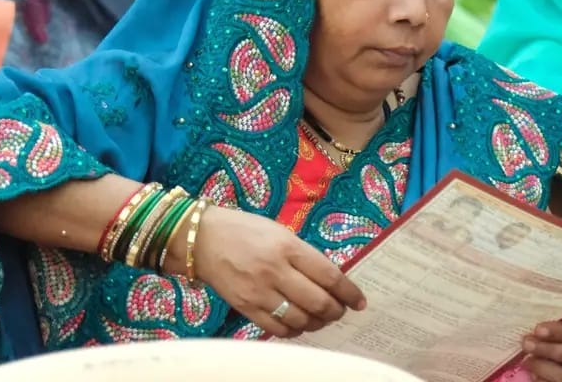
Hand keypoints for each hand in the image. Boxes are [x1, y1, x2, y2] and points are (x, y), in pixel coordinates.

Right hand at [194, 207, 366, 337]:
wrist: (201, 239)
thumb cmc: (245, 230)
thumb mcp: (279, 232)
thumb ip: (303, 255)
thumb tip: (329, 280)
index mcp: (288, 247)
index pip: (329, 276)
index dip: (349, 292)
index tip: (359, 301)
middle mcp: (275, 271)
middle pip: (318, 302)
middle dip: (336, 311)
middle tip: (340, 311)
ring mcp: (259, 292)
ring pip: (300, 320)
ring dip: (317, 323)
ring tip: (320, 318)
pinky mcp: (245, 307)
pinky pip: (277, 329)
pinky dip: (294, 331)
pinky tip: (298, 324)